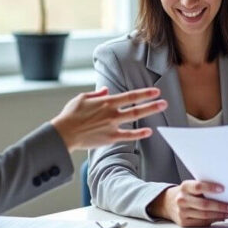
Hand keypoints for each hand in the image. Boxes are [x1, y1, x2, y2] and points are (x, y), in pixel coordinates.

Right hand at [51, 87, 166, 150]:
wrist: (64, 133)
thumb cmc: (70, 115)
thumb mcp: (81, 99)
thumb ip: (96, 94)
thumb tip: (106, 90)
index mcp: (106, 102)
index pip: (129, 96)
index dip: (144, 93)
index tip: (155, 91)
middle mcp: (112, 112)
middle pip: (136, 106)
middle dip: (152, 103)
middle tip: (164, 101)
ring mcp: (112, 125)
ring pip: (135, 117)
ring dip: (149, 112)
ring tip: (161, 109)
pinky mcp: (110, 138)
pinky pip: (128, 136)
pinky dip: (139, 134)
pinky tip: (149, 132)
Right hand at [148, 180, 227, 226]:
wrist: (167, 203)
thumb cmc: (186, 193)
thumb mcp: (191, 187)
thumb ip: (204, 189)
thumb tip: (224, 194)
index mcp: (185, 187)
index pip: (198, 186)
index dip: (211, 188)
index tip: (223, 189)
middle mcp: (182, 199)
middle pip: (203, 204)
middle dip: (220, 206)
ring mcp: (182, 212)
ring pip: (204, 215)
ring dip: (218, 215)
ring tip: (227, 213)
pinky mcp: (184, 222)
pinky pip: (201, 222)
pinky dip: (212, 220)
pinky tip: (219, 218)